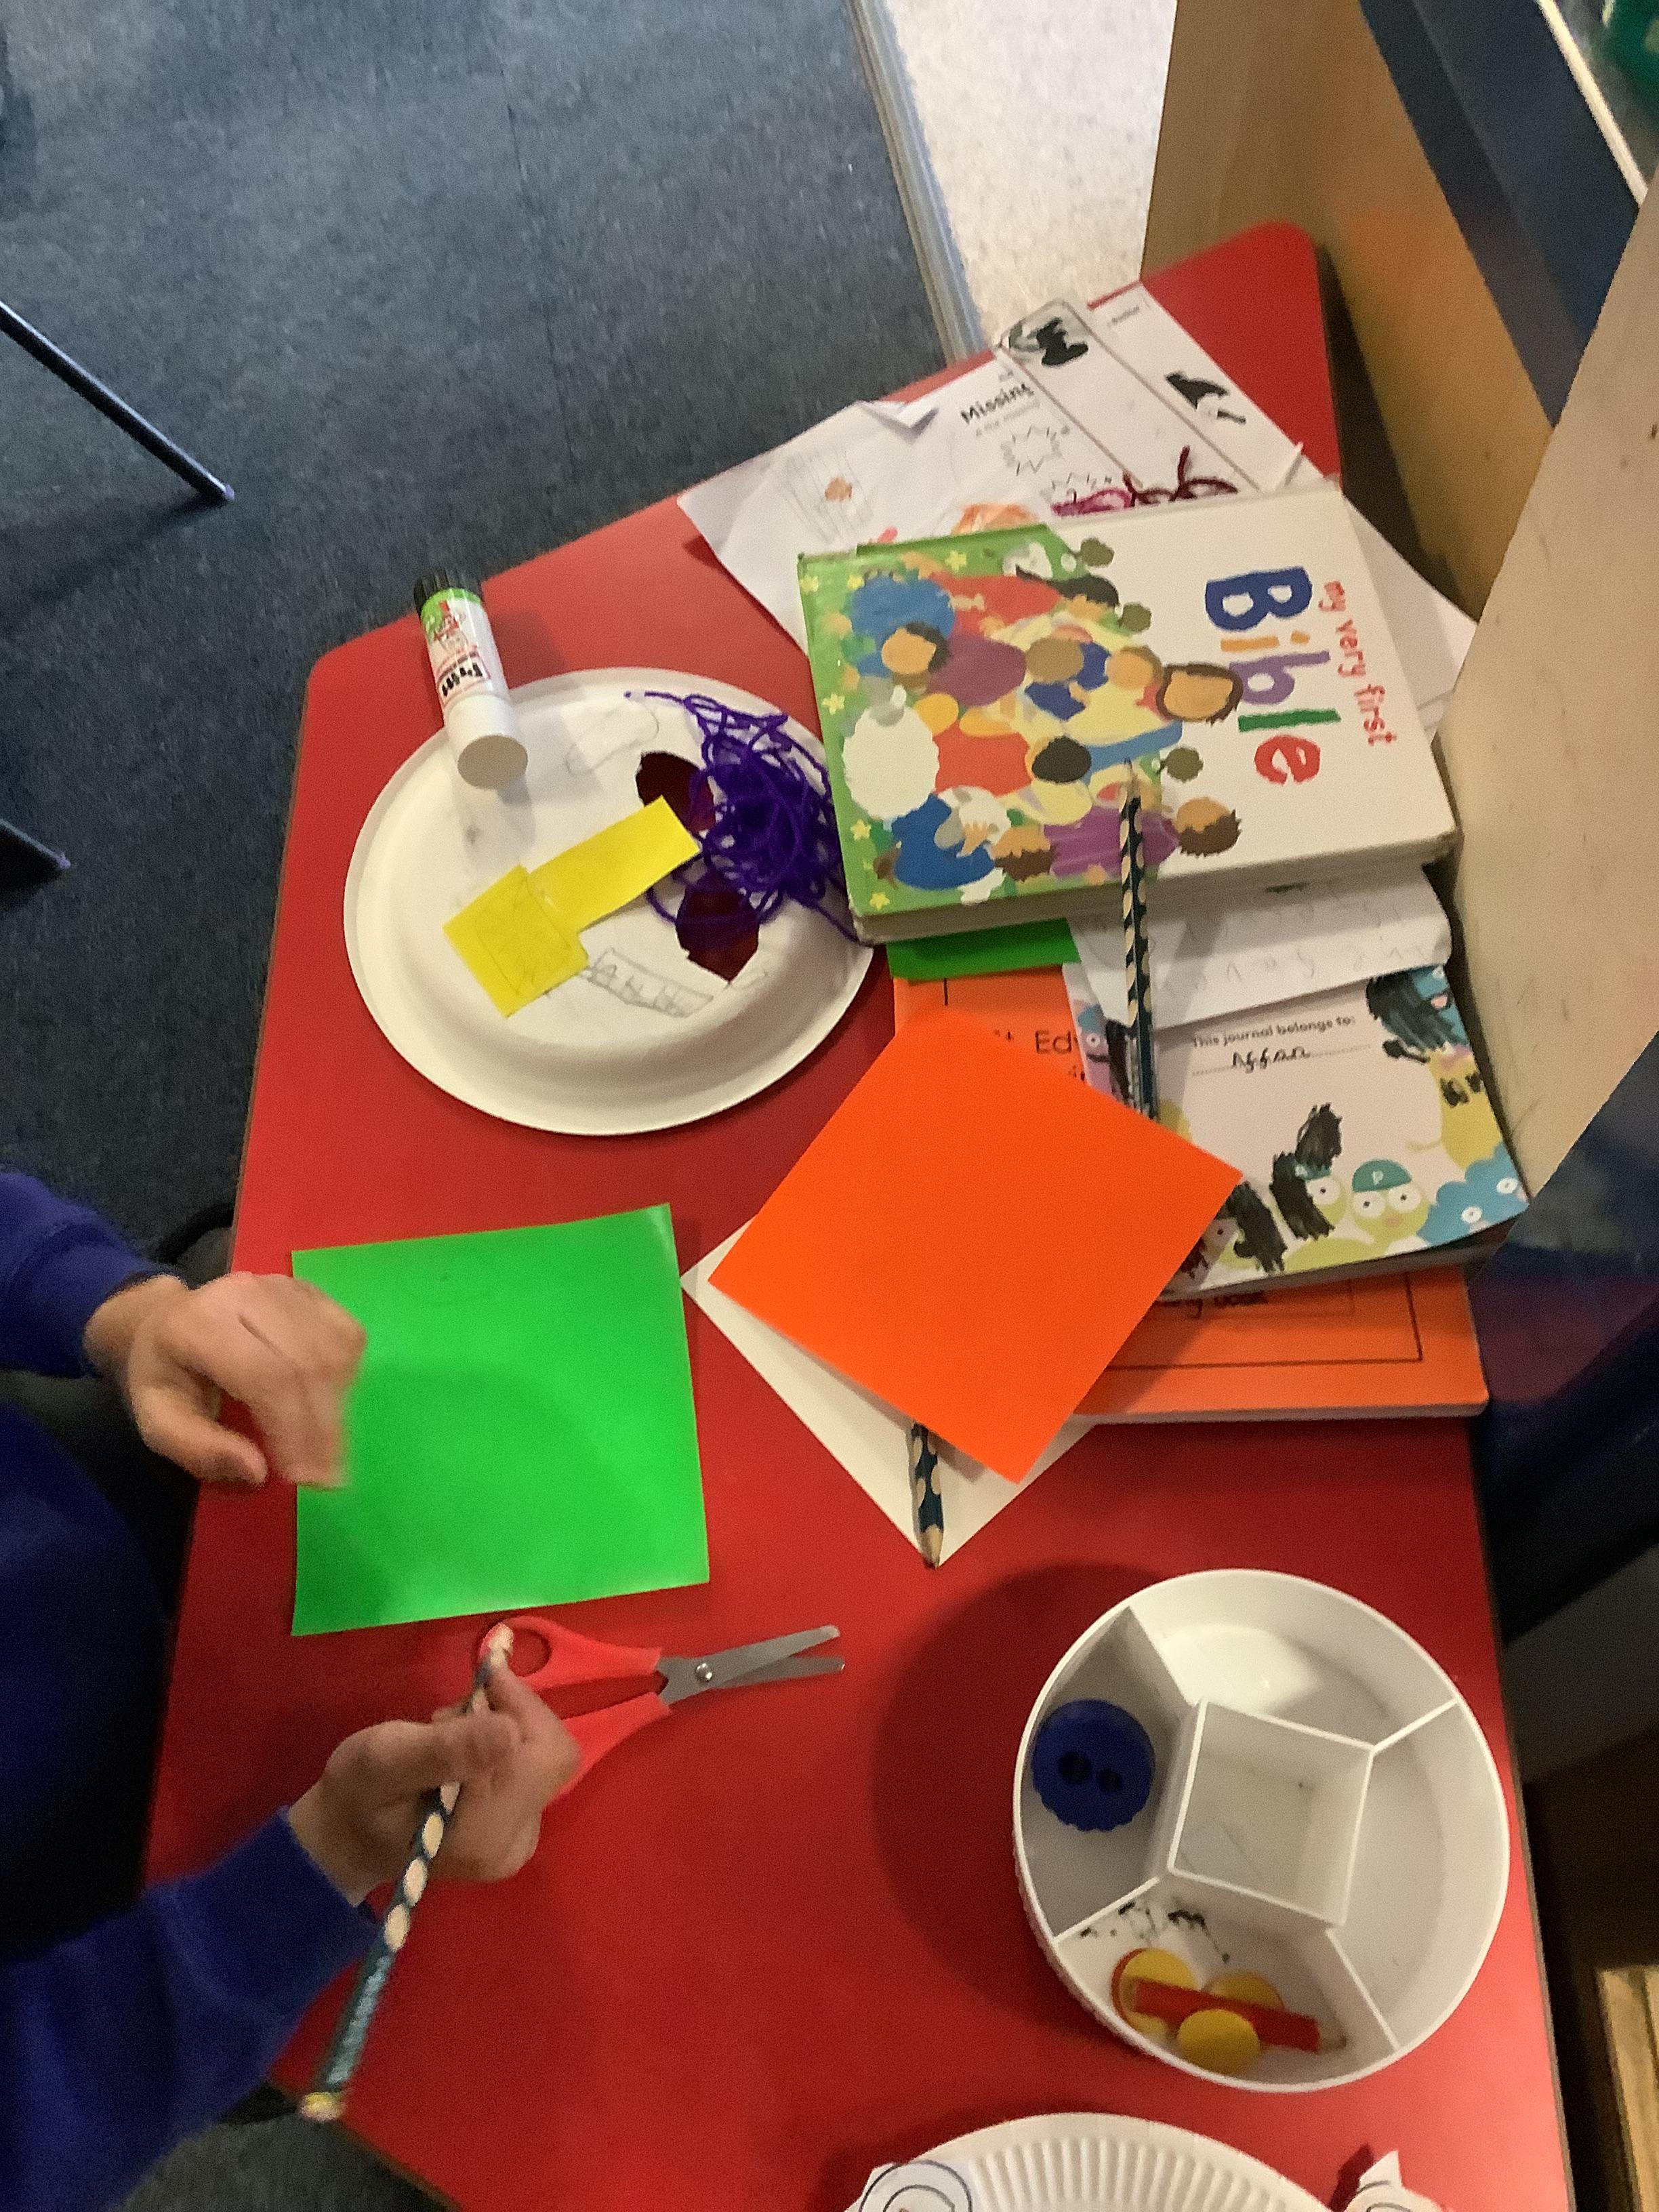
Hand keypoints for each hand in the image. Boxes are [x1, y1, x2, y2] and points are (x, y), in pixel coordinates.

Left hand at [83, 1271, 365, 1487]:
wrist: (166, 1322)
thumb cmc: (165, 1377)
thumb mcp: (158, 1423)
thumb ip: (199, 1450)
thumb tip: (259, 1473)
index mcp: (198, 1324)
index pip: (264, 1374)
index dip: (292, 1428)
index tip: (305, 1477)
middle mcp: (245, 1295)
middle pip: (306, 1362)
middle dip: (323, 1426)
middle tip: (327, 1477)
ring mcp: (282, 1287)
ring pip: (334, 1347)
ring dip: (337, 1406)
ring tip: (326, 1447)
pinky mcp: (308, 1291)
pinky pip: (346, 1333)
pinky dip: (347, 1376)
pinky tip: (327, 1402)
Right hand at [286, 1657, 579, 1903]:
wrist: (347, 1838)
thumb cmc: (358, 1795)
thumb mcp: (384, 1761)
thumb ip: (445, 1750)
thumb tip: (509, 1731)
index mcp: (487, 1832)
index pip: (545, 1750)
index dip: (520, 1705)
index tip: (481, 1680)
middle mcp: (515, 1844)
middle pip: (550, 1753)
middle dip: (511, 1715)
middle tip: (456, 1712)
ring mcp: (519, 1842)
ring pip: (543, 1758)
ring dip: (505, 1729)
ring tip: (449, 1734)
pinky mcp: (517, 1832)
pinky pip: (532, 1771)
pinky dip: (505, 1748)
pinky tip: (463, 1754)